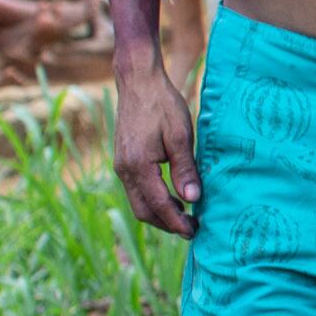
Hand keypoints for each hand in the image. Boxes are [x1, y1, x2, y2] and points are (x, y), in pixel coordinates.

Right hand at [114, 60, 197, 235]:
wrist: (139, 83)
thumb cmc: (163, 105)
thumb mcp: (181, 136)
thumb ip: (185, 169)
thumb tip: (192, 199)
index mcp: (137, 165)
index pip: (158, 204)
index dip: (176, 221)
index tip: (194, 232)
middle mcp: (124, 169)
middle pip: (143, 210)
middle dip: (166, 224)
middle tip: (192, 229)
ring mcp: (121, 165)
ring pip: (138, 202)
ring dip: (160, 213)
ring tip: (185, 217)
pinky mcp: (124, 160)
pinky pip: (137, 189)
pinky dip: (153, 200)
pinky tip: (173, 198)